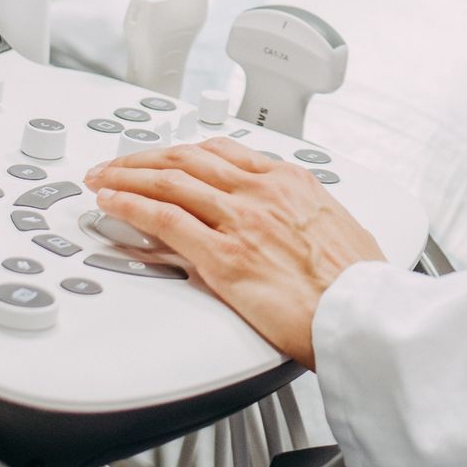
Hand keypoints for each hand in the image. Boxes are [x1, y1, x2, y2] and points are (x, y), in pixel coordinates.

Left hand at [87, 136, 384, 367]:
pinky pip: (164, 220)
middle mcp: (260, 191)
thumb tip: (288, 227)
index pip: (220, 151)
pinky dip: (130, 207)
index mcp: (289, 181)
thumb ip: (300, 217)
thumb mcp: (333, 228)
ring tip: (102, 179)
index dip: (182, 152)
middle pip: (186, 159)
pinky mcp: (224, 257)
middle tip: (117, 164)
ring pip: (168, 181)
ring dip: (126, 177)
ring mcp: (240, 220)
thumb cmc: (358, 283)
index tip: (164, 157)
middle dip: (144, 159)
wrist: (364, 315)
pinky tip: (110, 205)